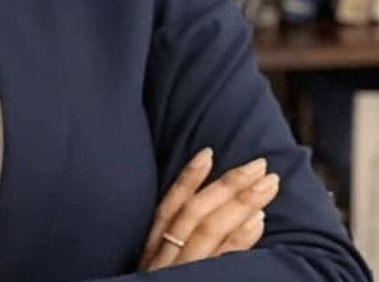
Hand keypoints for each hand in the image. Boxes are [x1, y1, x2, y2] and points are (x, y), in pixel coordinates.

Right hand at [138, 148, 280, 270]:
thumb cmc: (170, 281)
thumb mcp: (159, 271)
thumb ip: (175, 247)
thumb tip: (209, 213)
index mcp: (151, 249)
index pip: (169, 206)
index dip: (187, 178)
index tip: (208, 152)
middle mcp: (164, 257)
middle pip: (194, 212)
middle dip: (227, 184)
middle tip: (259, 165)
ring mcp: (183, 270)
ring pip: (209, 228)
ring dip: (241, 202)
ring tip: (268, 184)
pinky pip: (223, 258)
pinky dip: (240, 237)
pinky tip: (259, 219)